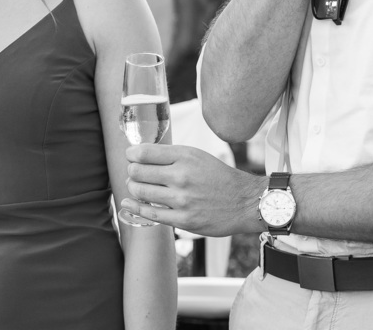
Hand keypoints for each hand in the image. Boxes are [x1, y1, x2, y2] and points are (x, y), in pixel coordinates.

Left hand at [123, 144, 264, 236]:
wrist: (244, 202)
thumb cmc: (219, 176)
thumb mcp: (198, 156)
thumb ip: (171, 155)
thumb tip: (141, 155)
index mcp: (185, 156)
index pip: (145, 152)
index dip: (131, 154)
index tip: (130, 156)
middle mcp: (182, 176)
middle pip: (138, 172)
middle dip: (131, 171)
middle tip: (133, 173)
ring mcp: (182, 200)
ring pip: (141, 192)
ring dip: (133, 188)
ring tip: (135, 186)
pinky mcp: (183, 220)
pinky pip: (150, 214)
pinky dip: (135, 207)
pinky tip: (128, 203)